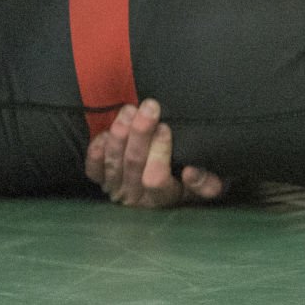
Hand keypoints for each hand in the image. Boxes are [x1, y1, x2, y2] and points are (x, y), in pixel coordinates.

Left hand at [84, 99, 226, 208]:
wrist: (173, 188)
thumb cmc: (193, 182)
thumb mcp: (210, 185)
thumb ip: (207, 183)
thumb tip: (191, 172)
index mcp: (165, 198)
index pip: (156, 179)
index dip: (159, 153)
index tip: (166, 127)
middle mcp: (138, 197)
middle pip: (133, 164)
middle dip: (141, 132)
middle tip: (150, 107)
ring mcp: (117, 189)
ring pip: (114, 161)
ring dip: (121, 132)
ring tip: (130, 109)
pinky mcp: (102, 181)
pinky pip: (93, 169)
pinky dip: (97, 150)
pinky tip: (107, 132)